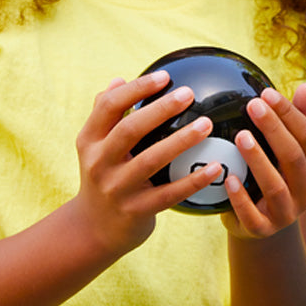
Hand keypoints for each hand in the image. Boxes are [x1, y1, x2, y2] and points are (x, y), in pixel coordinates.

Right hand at [71, 72, 221, 255]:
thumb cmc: (104, 174)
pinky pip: (169, 194)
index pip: (108, 106)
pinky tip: (216, 167)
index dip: (136, 88)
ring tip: (207, 124)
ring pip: (151, 160)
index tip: (165, 76)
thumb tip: (119, 79)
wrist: (93, 229)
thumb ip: (106, 114)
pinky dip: (193, 180)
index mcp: (90, 140)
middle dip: (160, 109)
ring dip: (181, 140)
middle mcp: (99, 163)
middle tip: (189, 93)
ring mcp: (116, 189)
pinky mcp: (135, 211)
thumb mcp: (95, 146)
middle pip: (130, 129)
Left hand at [221, 84, 305, 239]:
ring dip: (258, 159)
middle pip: (293, 157)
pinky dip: (240, 198)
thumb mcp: (292, 147)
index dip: (289, 113)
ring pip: (275, 186)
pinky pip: (252, 215)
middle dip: (273, 129)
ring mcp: (288, 214)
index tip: (267, 93)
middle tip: (252, 105)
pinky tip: (228, 178)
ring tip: (240, 136)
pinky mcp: (264, 230)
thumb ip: (300, 119)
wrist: (264, 219)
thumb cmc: (279, 172)